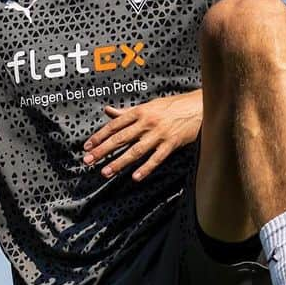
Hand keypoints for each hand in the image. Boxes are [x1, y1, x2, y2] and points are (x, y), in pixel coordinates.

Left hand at [82, 90, 202, 181]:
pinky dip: (146, 168)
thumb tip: (107, 111)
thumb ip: (126, 112)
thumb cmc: (171, 107)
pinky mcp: (171, 144)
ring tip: (105, 172)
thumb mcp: (148, 106)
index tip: (87, 147)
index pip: (114, 125)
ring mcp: (159, 134)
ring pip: (135, 150)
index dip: (99, 136)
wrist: (199, 106)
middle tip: (88, 160)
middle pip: (120, 138)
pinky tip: (135, 178)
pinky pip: (156, 158)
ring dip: (119, 162)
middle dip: (102, 150)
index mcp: (139, 112)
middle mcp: (147, 122)